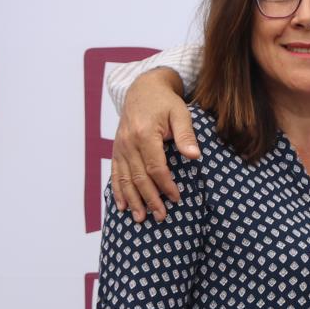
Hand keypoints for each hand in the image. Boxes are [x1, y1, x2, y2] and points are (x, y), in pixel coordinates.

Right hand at [110, 69, 193, 222]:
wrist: (143, 89)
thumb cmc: (166, 103)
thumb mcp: (181, 114)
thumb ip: (186, 135)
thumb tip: (194, 156)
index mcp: (144, 134)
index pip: (155, 167)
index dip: (166, 185)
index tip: (177, 198)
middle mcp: (128, 143)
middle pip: (138, 177)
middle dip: (150, 199)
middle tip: (161, 217)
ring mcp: (119, 147)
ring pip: (125, 179)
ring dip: (132, 200)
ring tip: (140, 219)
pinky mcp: (116, 150)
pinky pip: (115, 173)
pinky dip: (118, 191)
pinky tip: (122, 206)